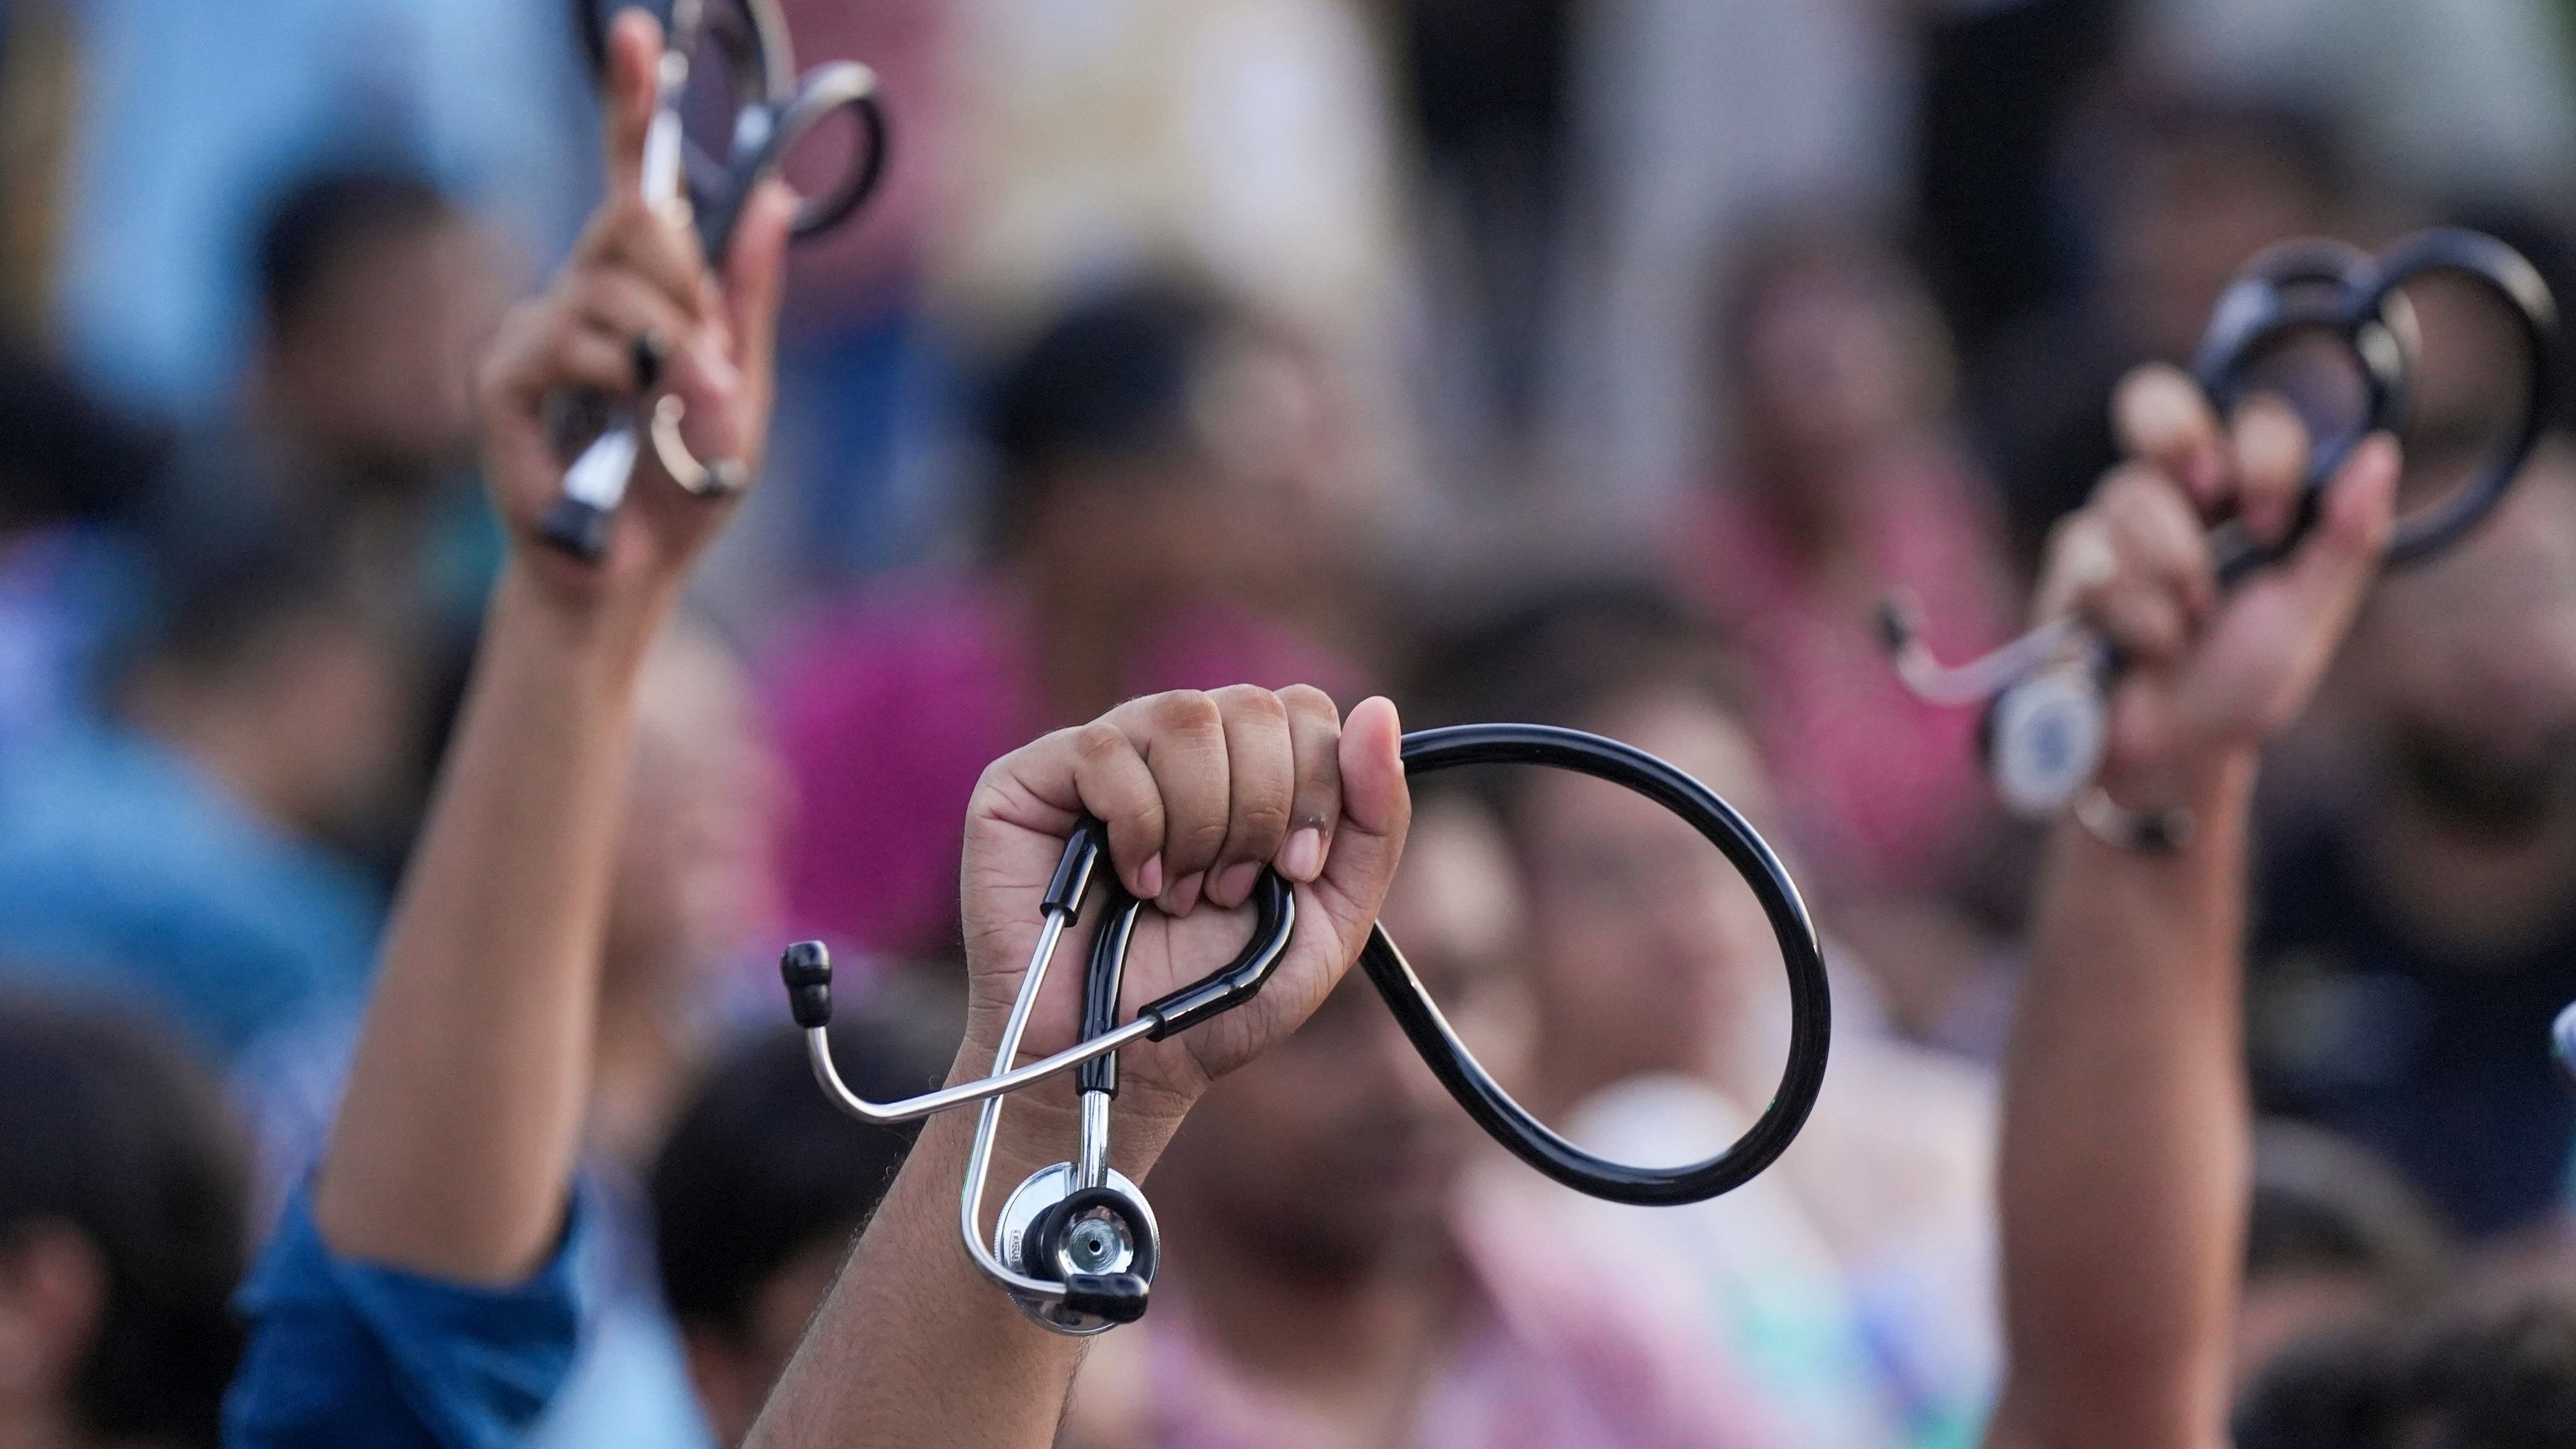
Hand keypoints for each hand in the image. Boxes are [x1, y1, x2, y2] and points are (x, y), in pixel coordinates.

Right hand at [476, 9, 791, 611]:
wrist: (632, 575)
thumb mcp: (743, 390)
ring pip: (612, 286)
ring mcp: (534, 331)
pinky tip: (612, 432)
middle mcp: (579, 296)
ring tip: (672, 416)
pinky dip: (618, 386)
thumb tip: (770, 197)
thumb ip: (748, 299)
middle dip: (687, 284)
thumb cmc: (681, 489)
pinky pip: (574, 343)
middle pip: (633, 220)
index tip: (638, 34)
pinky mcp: (502, 376)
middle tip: (704, 363)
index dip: (634, 105)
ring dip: (667, 353)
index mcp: (641, 295)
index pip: (635, 182)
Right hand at [959, 688, 1410, 1119]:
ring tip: (1179, 895)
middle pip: (1252, 704)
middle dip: (1259, 813)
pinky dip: (1137, 827)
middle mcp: (1175, 746)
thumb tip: (1379, 709)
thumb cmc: (1218, 996)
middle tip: (1231, 891)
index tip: (1295, 871)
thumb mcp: (1330, 919)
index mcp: (1246, 766)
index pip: (1304, 708)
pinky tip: (1131, 884)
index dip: (1315, 786)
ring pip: (1185, 716)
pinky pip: (1106, 748)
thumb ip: (1373, 820)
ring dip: (1199, 824)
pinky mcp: (1031, 777)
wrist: (1126, 1063)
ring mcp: (1103, 753)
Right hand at [2040, 363, 2398, 801]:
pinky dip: (2124, 613)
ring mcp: (2115, 526)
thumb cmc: (2240, 687)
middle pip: (2152, 399)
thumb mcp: (2307, 615)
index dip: (2262, 460)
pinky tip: (2136, 649)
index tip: (2272, 529)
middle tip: (2204, 498)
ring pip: (2128, 496)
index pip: (2253, 419)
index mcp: (2247, 496)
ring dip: (2167, 576)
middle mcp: (2176, 496)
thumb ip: (2346, 536)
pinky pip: (2086, 554)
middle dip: (2175, 438)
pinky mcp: (2069, 566)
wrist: (2166, 754)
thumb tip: (2380, 450)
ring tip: (2181, 633)